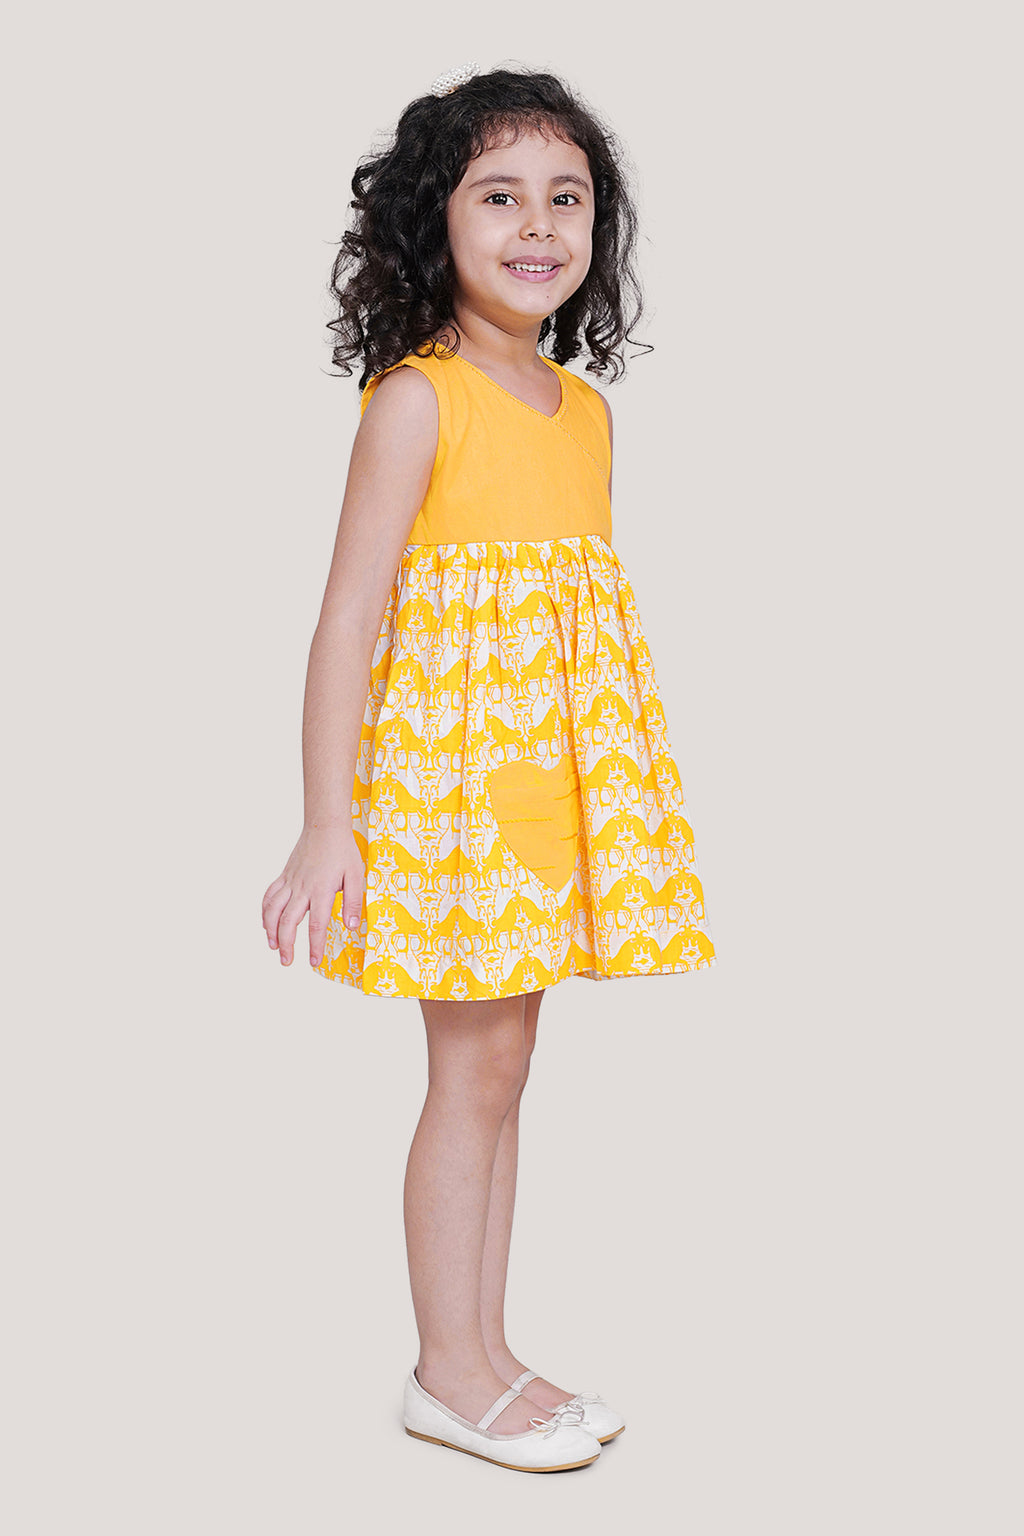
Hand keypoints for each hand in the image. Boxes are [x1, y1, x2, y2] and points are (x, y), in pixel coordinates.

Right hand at [261, 823, 364, 968]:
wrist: (324, 826)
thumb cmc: (343, 851)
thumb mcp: (357, 876)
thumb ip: (354, 902)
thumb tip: (351, 927)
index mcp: (322, 890)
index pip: (317, 925)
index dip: (314, 946)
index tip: (314, 961)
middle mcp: (302, 888)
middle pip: (288, 922)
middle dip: (287, 944)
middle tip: (287, 961)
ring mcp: (290, 882)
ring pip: (273, 910)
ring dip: (271, 930)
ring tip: (274, 947)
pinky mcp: (284, 876)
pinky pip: (269, 896)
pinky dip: (265, 911)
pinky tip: (267, 923)